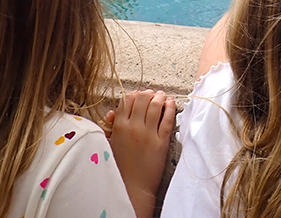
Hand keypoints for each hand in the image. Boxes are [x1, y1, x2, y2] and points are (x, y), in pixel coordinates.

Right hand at [108, 90, 176, 217]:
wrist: (132, 187)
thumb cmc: (120, 167)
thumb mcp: (109, 144)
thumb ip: (110, 126)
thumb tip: (112, 112)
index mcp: (118, 127)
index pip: (127, 100)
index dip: (134, 94)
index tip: (139, 95)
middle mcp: (133, 127)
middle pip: (142, 99)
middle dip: (148, 93)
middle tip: (152, 94)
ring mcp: (148, 133)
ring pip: (155, 106)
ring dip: (160, 97)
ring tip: (162, 96)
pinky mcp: (161, 142)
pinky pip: (167, 119)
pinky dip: (170, 108)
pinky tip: (171, 103)